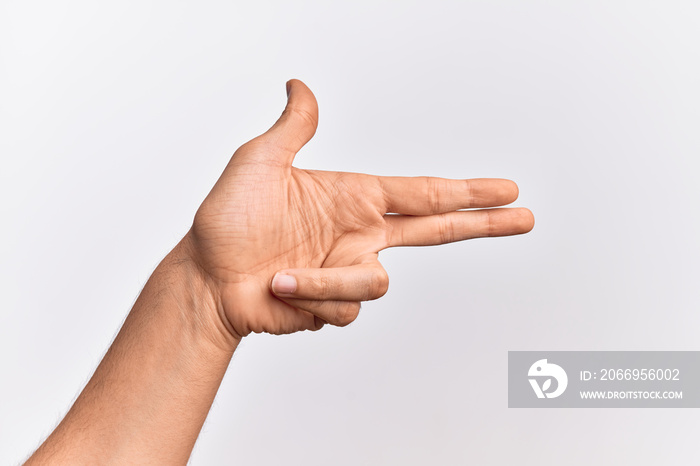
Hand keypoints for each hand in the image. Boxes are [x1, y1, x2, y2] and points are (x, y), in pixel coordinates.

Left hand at [187, 80, 533, 338]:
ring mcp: (349, 271)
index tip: (506, 189)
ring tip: (280, 273)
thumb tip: (300, 86)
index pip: (422, 193)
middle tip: (525, 217)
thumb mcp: (258, 162)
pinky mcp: (334, 304)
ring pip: (376, 282)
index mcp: (353, 198)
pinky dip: (310, 297)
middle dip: (482, 224)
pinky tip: (281, 290)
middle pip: (437, 230)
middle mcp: (359, 235)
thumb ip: (293, 128)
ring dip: (325, 278)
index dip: (466, 191)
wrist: (206, 280)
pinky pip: (346, 306)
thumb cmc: (226, 221)